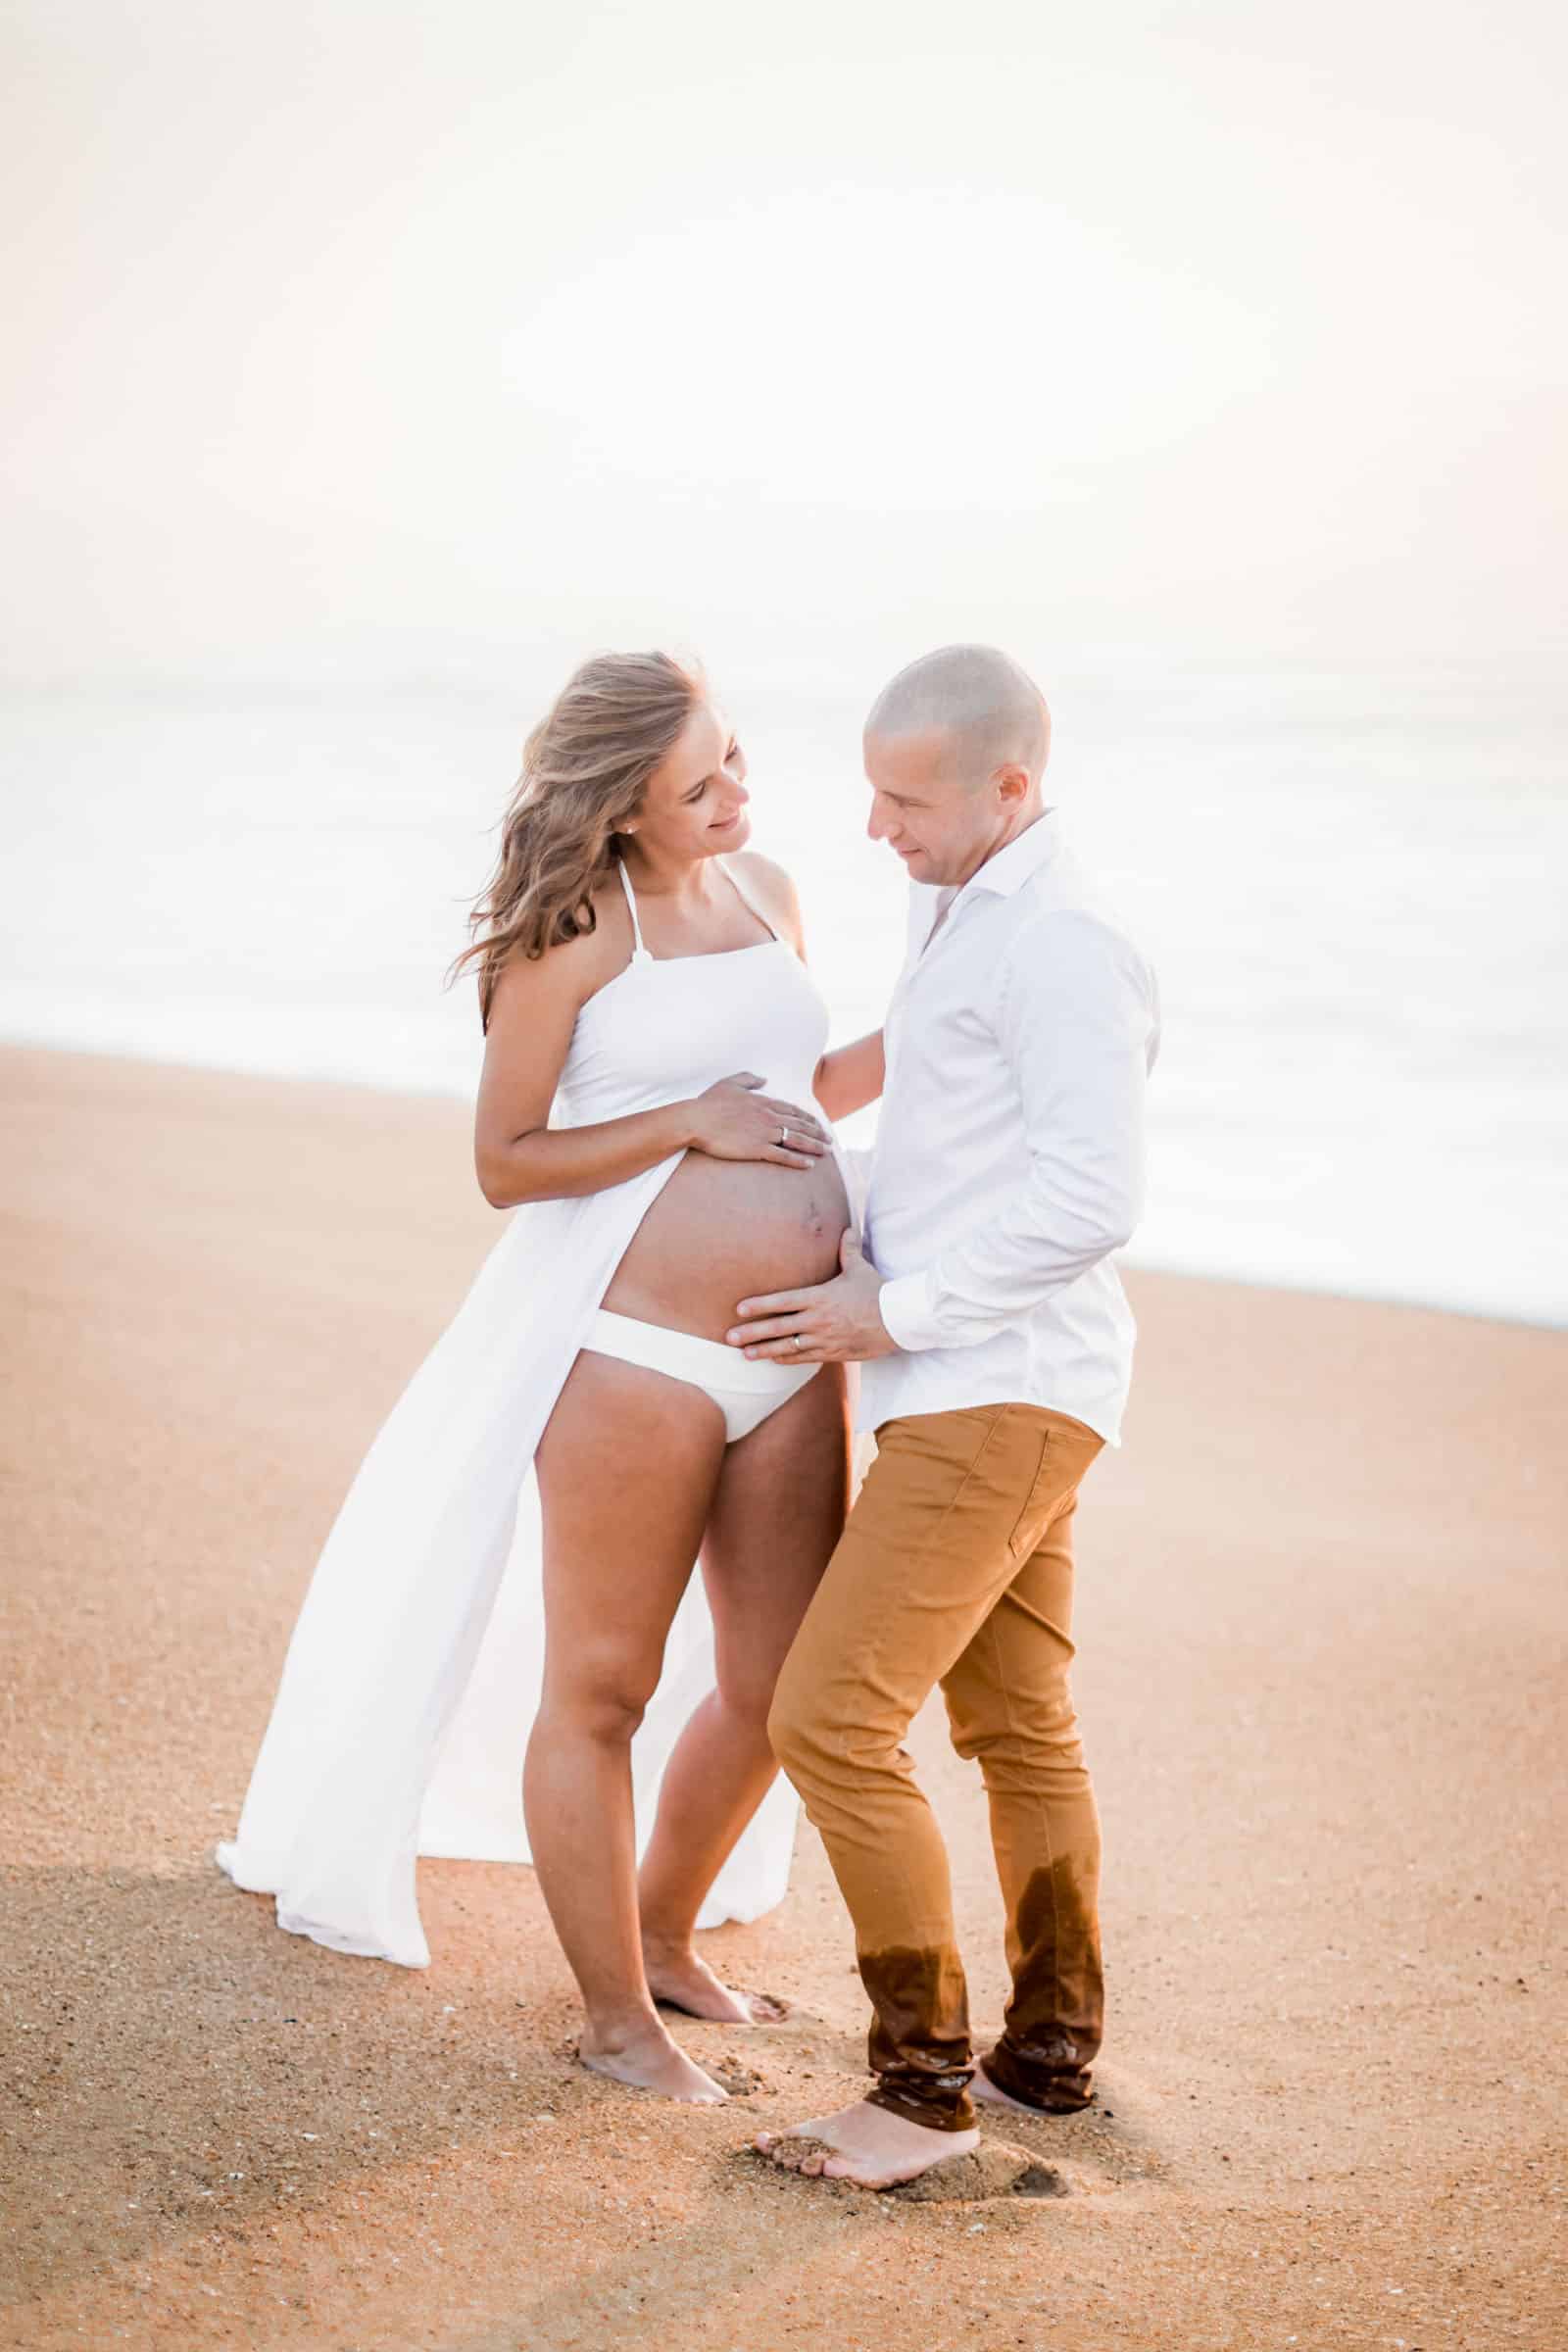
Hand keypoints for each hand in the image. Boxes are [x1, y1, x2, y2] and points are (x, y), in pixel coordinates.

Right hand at [686, 1073, 830, 1168]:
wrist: (697, 1120)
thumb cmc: (709, 1103)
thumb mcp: (729, 1083)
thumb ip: (748, 1079)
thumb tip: (764, 1078)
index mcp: (763, 1102)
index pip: (792, 1110)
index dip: (808, 1118)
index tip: (818, 1124)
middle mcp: (769, 1117)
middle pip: (800, 1125)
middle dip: (817, 1133)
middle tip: (830, 1140)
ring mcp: (765, 1133)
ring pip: (797, 1140)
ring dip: (814, 1146)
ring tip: (827, 1151)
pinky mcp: (758, 1149)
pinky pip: (783, 1155)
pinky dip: (798, 1160)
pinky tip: (809, 1165)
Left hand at [726, 1230, 898, 1361]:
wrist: (899, 1320)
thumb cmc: (878, 1292)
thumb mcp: (860, 1268)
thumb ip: (848, 1250)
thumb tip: (847, 1229)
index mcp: (820, 1297)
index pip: (782, 1301)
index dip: (759, 1305)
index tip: (739, 1309)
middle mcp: (818, 1319)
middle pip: (778, 1327)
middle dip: (752, 1333)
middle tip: (729, 1337)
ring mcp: (824, 1339)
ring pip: (788, 1347)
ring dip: (764, 1351)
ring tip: (745, 1355)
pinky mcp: (834, 1353)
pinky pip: (805, 1358)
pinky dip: (788, 1359)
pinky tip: (774, 1360)